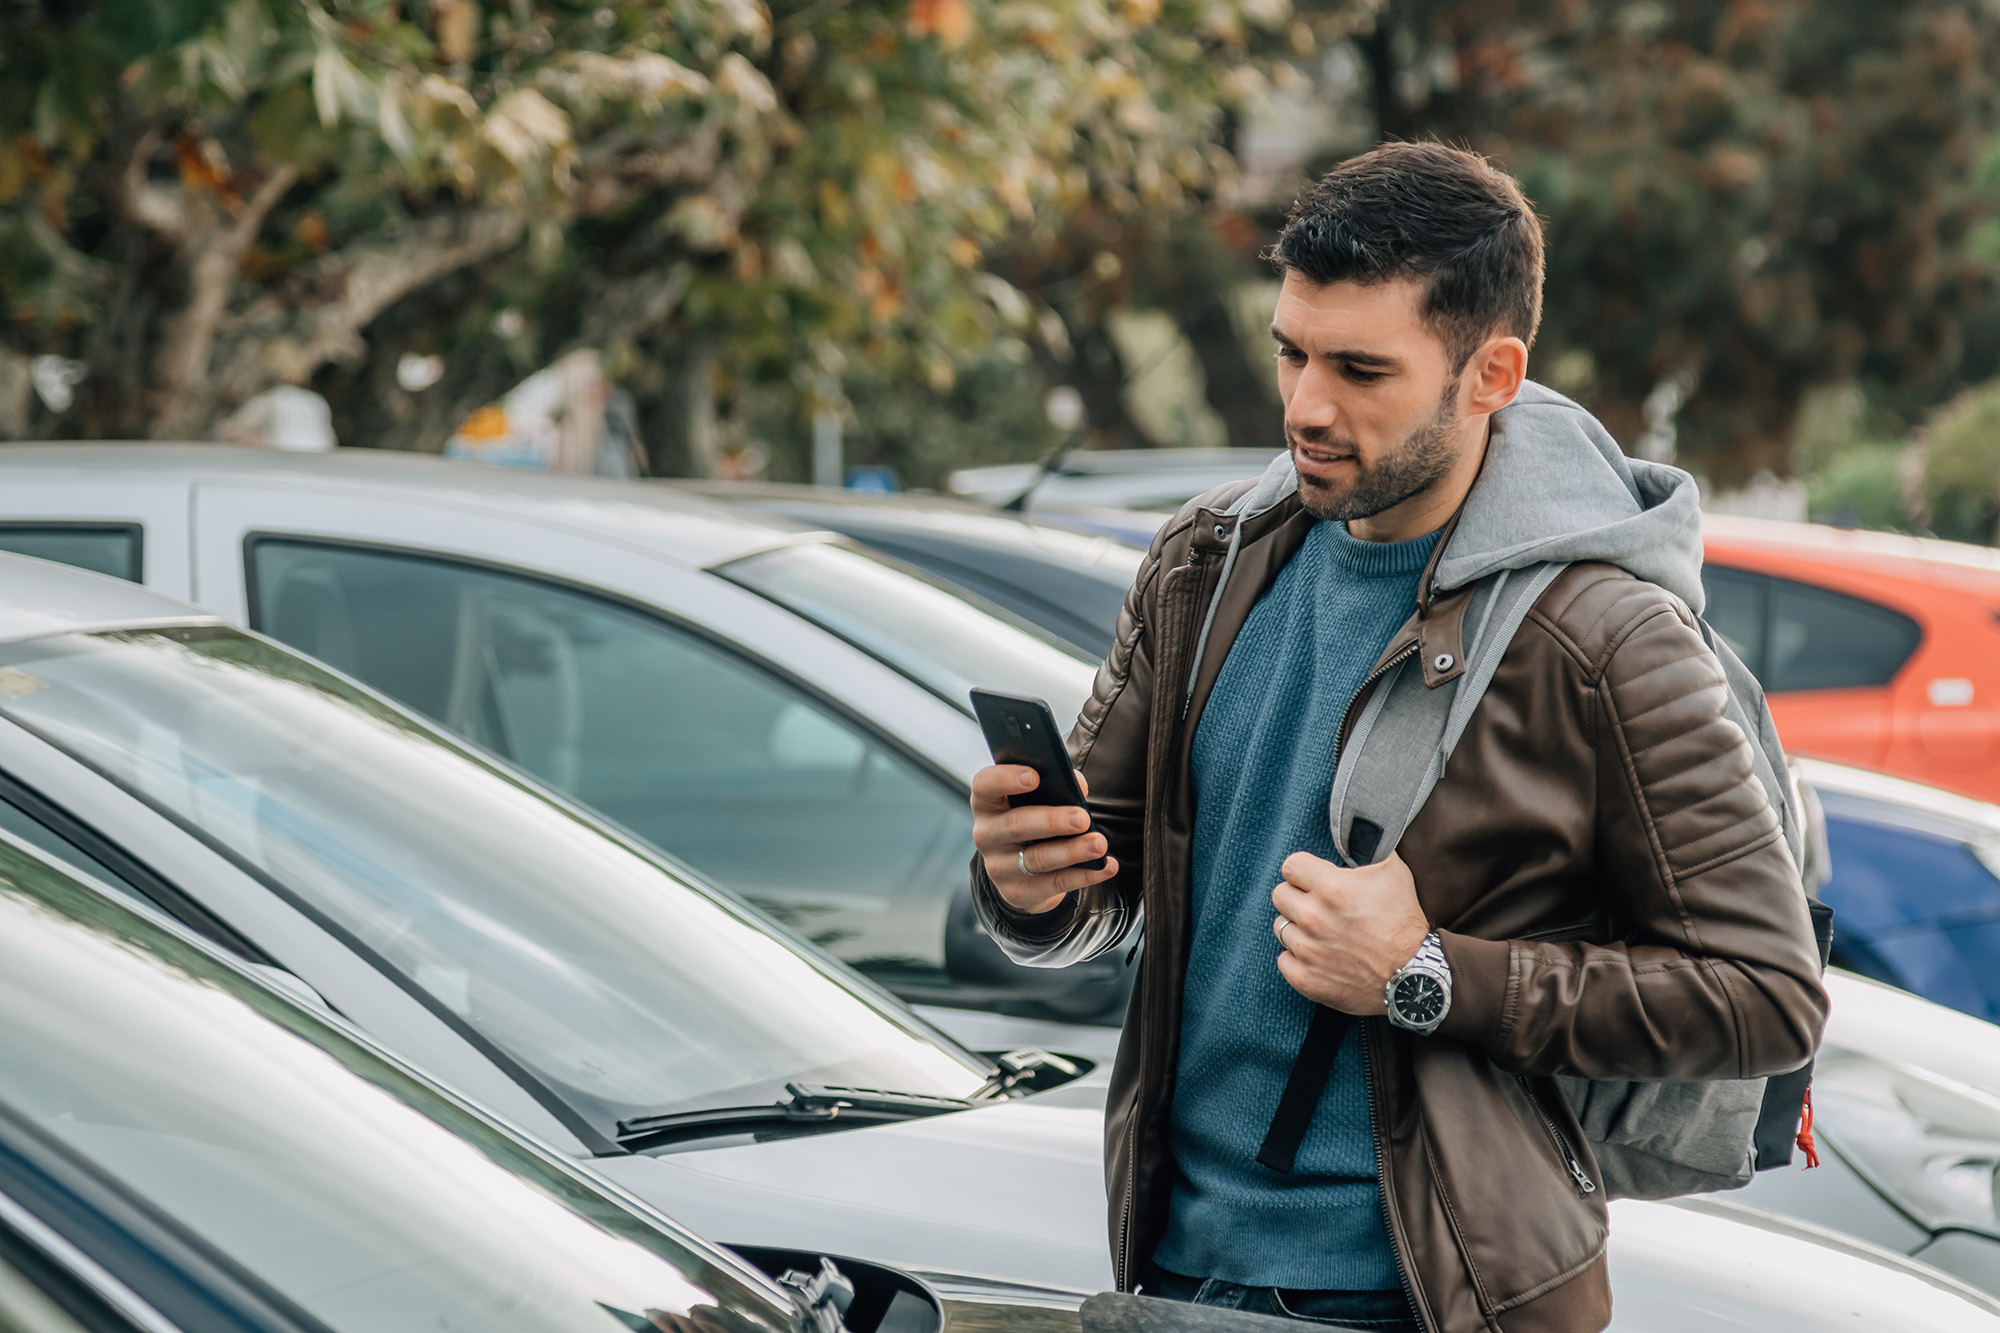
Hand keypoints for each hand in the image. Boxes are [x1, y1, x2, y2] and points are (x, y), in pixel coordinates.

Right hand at [971, 764, 1118, 914]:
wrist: (1019, 870)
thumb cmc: (1033, 820)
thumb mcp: (1036, 800)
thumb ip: (1054, 786)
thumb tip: (1079, 786)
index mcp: (988, 802)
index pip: (985, 785)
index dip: (1006, 779)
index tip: (1034, 777)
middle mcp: (987, 834)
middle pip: (1016, 824)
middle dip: (1052, 820)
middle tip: (1082, 818)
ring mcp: (999, 866)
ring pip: (1037, 858)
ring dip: (1072, 851)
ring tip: (1099, 844)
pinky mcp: (1017, 892)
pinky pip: (1054, 884)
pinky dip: (1084, 875)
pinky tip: (1106, 866)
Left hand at [1271, 851, 1428, 1014]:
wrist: (1414, 976)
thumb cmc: (1404, 922)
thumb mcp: (1394, 873)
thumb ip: (1370, 847)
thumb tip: (1357, 827)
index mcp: (1331, 888)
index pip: (1291, 866)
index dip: (1304, 870)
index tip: (1314, 878)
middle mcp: (1314, 917)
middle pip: (1280, 894)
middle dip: (1297, 896)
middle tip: (1318, 905)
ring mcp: (1308, 950)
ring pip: (1280, 927)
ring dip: (1297, 927)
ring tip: (1321, 932)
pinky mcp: (1306, 978)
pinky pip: (1283, 960)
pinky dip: (1297, 958)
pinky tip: (1318, 956)